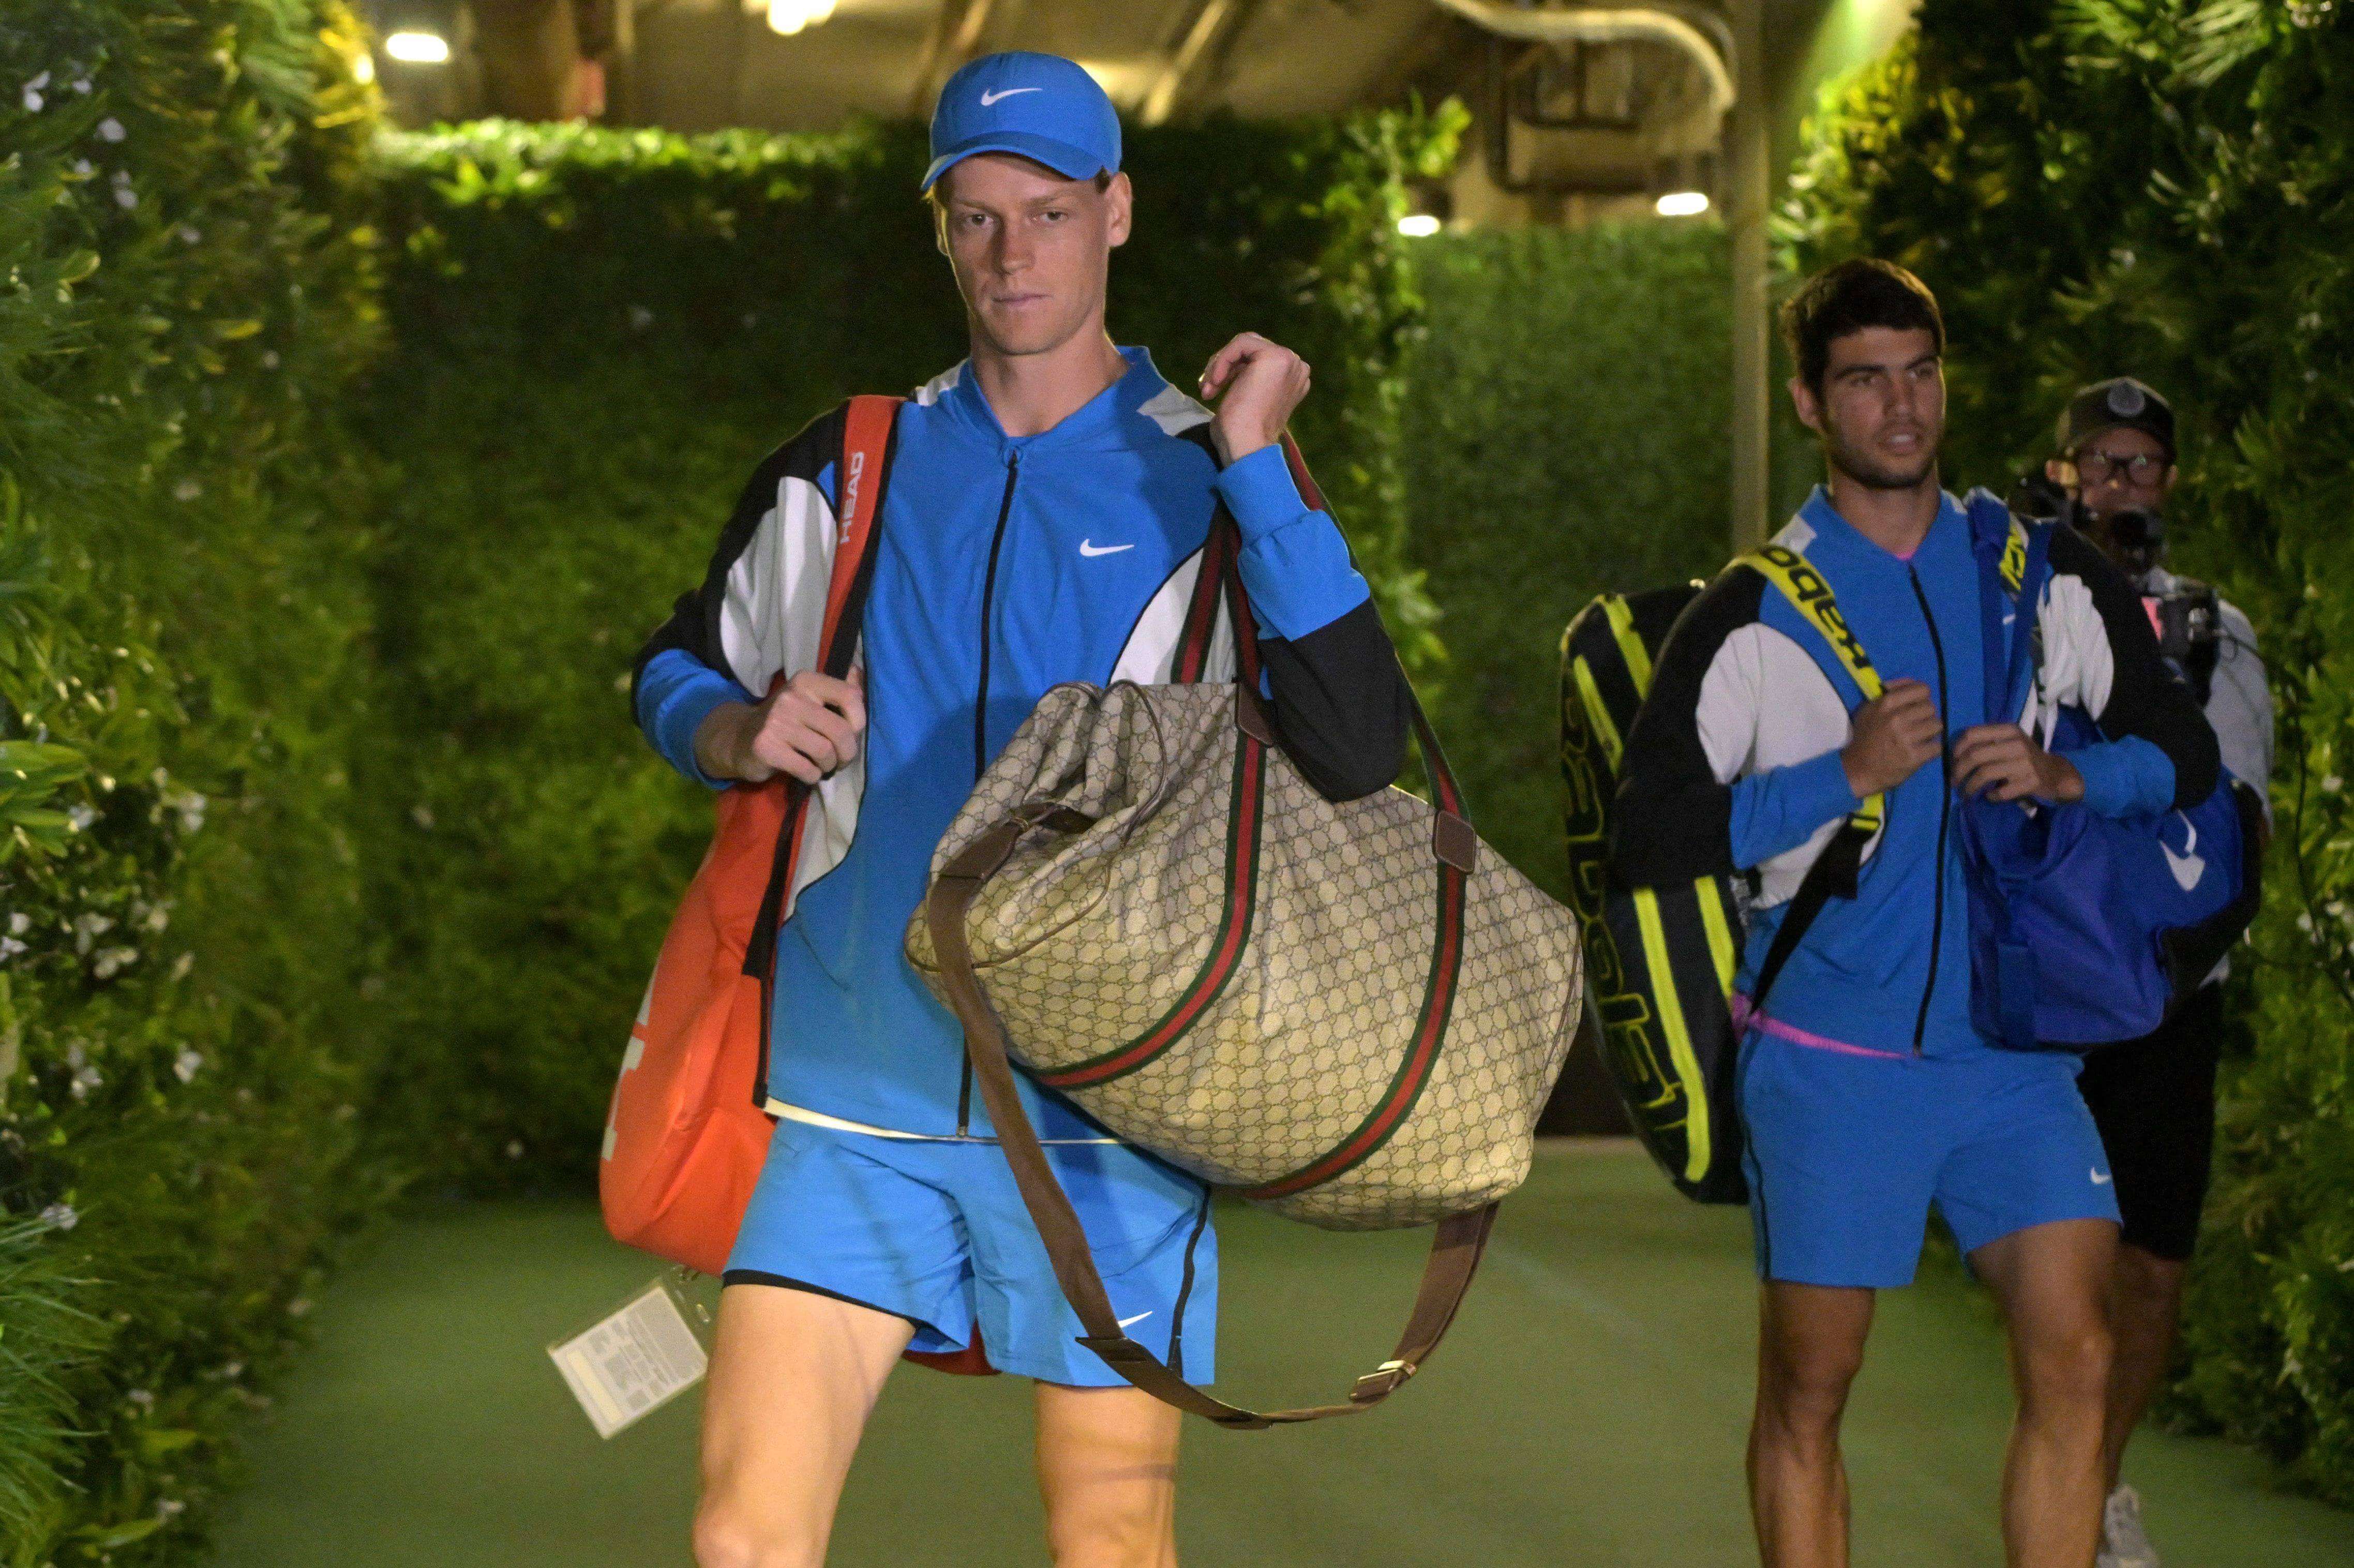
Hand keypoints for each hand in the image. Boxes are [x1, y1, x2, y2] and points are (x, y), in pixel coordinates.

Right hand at [696, 667, 866, 784]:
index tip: (853, 732)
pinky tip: (806, 772)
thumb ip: (836, 690)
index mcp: (805, 682)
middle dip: (848, 752)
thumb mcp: (808, 698)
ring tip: (822, 765)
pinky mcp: (767, 748)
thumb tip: (860, 675)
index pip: (849, 695)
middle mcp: (791, 698)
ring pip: (825, 752)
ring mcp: (776, 723)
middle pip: (840, 730)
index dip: (859, 720)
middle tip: (841, 760)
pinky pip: (807, 769)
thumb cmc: (784, 720)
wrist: (738, 738)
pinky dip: (813, 776)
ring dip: (829, 765)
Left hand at [1198, 332, 1310, 464]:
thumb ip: (1247, 379)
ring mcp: (1289, 360)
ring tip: (1207, 389)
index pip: (1257, 358)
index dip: (1230, 370)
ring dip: (1218, 365)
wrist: (1247, 448)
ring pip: (1243, 344)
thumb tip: (1224, 364)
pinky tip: (1216, 383)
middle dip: (1222, 366)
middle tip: (1206, 389)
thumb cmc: (1240, 434)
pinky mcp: (1275, 356)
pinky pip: (1240, 343)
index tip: (1210, 392)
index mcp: (1293, 379)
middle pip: (1250, 348)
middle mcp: (1297, 367)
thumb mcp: (1246, 400)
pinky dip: (1221, 361)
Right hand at [1841, 679, 1942, 797]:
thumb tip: (1910, 683)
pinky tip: (1922, 751)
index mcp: (1886, 703)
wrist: (1857, 770)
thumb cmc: (1864, 738)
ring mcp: (1906, 738)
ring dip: (1930, 732)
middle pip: (1931, 708)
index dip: (1922, 698)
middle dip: (1926, 716)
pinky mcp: (1913, 757)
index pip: (1922, 690)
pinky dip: (1932, 749)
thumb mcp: (1869, 709)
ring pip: (1937, 725)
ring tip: (1920, 738)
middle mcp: (1897, 718)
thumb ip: (1889, 693)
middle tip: (1916, 726)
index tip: (1916, 706)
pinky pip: (1937, 746)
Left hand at [1954, 723, 2082, 803]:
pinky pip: (2001, 792)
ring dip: (1970, 787)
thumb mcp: (2008, 742)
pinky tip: (1990, 796)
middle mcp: (2017, 743)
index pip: (1972, 734)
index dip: (1956, 749)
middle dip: (1958, 771)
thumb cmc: (2023, 758)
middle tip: (1954, 782)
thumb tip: (1952, 755)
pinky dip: (1991, 796)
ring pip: (1984, 773)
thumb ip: (1985, 743)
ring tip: (1965, 793)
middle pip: (1975, 755)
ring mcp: (2026, 763)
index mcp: (2009, 730)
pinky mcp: (2032, 782)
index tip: (1952, 762)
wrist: (2055, 773)